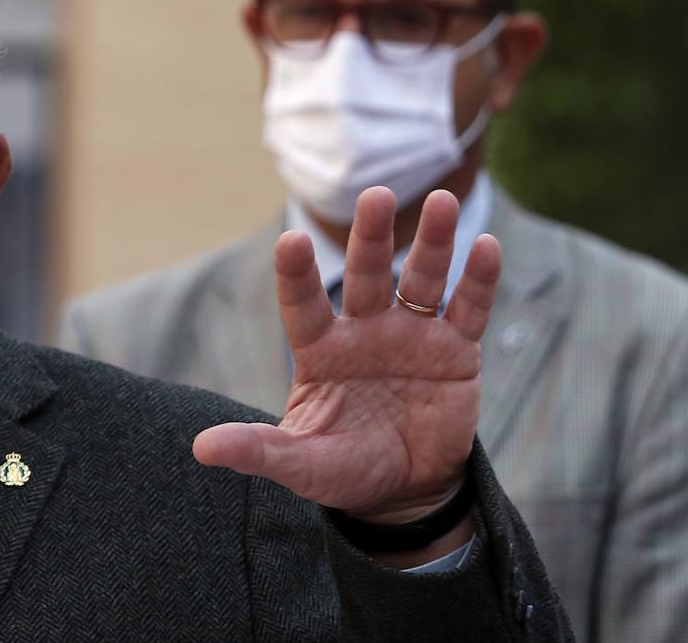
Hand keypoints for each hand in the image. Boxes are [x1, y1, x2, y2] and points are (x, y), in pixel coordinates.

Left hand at [193, 187, 500, 522]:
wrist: (404, 491)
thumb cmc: (343, 469)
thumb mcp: (298, 464)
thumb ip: (258, 449)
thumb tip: (201, 448)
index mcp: (320, 350)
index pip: (303, 304)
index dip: (297, 274)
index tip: (291, 241)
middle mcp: (364, 331)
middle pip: (366, 275)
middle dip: (370, 237)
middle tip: (376, 197)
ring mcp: (412, 335)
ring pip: (421, 279)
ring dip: (432, 242)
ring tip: (442, 201)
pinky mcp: (456, 350)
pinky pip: (468, 309)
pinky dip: (478, 280)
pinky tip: (485, 247)